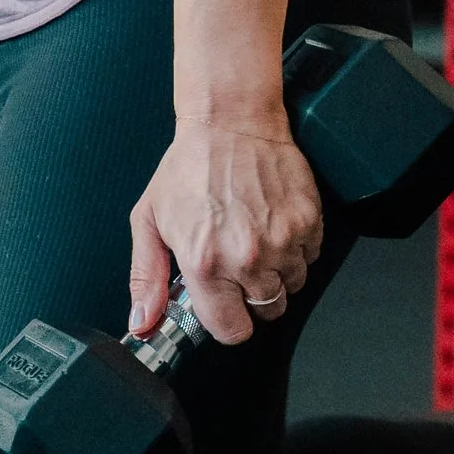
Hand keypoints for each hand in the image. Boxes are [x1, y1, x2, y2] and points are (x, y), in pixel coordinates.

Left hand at [130, 112, 322, 346]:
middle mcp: (247, 258)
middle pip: (268, 310)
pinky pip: (311, 256)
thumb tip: (142, 323)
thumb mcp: (149, 221)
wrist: (230, 123)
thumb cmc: (187, 168)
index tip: (226, 307)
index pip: (232, 330)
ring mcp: (283, 241)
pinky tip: (273, 225)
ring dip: (278, 273)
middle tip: (238, 264)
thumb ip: (146, 278)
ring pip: (293, 285)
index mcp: (205, 264)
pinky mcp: (309, 221)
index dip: (229, 322)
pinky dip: (296, 248)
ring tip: (256, 241)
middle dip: (254, 296)